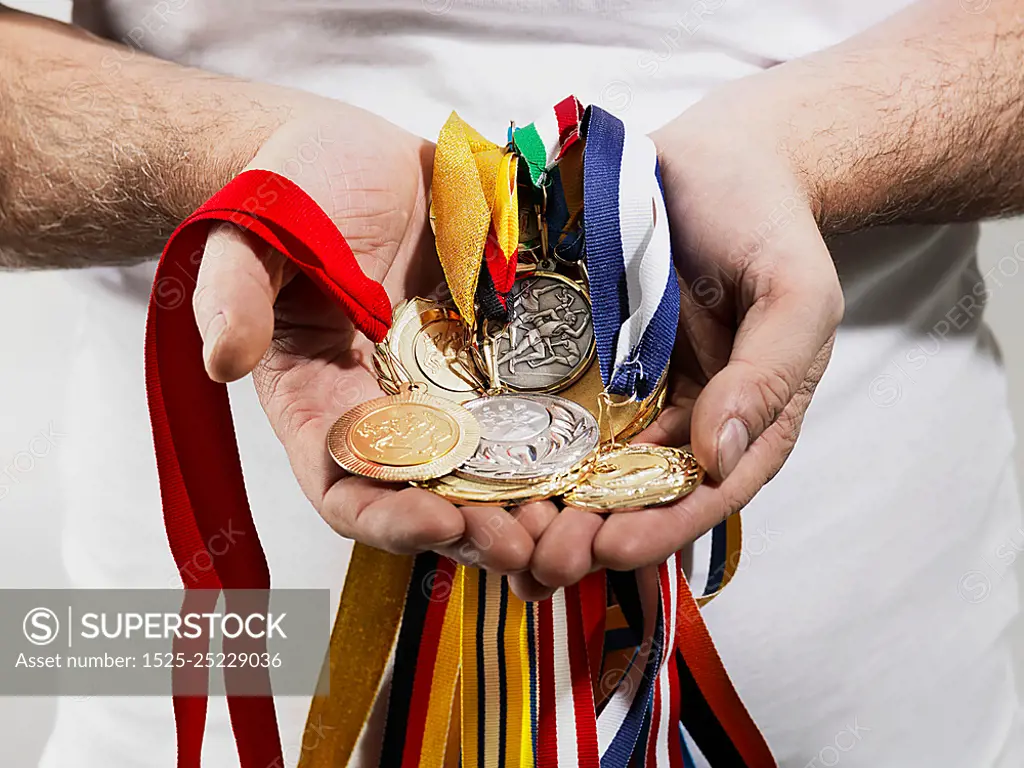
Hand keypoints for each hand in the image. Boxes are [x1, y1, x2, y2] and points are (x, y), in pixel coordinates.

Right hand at [191, 102, 538, 574]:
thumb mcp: (252, 237)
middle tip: (527, 544)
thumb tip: (225, 358)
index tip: (438, 523)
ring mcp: (450, 387)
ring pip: (493, 465)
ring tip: (576, 517)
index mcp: (321, 405)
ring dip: (531, 499)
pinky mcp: (497, 353)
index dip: (387, 519)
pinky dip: (565, 434)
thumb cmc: (289, 194)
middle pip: (432, 497)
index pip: (346, 489)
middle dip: (477, 529)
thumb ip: (235, 296)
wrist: (353, 154)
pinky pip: (535, 403)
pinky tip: (604, 447)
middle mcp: (390, 411)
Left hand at [522, 83, 843, 595]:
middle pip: (634, 492)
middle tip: (539, 564)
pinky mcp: (578, 356)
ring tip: (501, 533)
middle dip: (588, 532)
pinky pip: (547, 401)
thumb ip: (767, 375)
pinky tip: (480, 463)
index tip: (614, 550)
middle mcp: (678, 418)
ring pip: (583, 460)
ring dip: (545, 502)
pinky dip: (519, 438)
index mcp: (741, 419)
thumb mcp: (794, 296)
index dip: (662, 527)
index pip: (704, 492)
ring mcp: (625, 389)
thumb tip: (722, 455)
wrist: (719, 159)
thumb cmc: (768, 225)